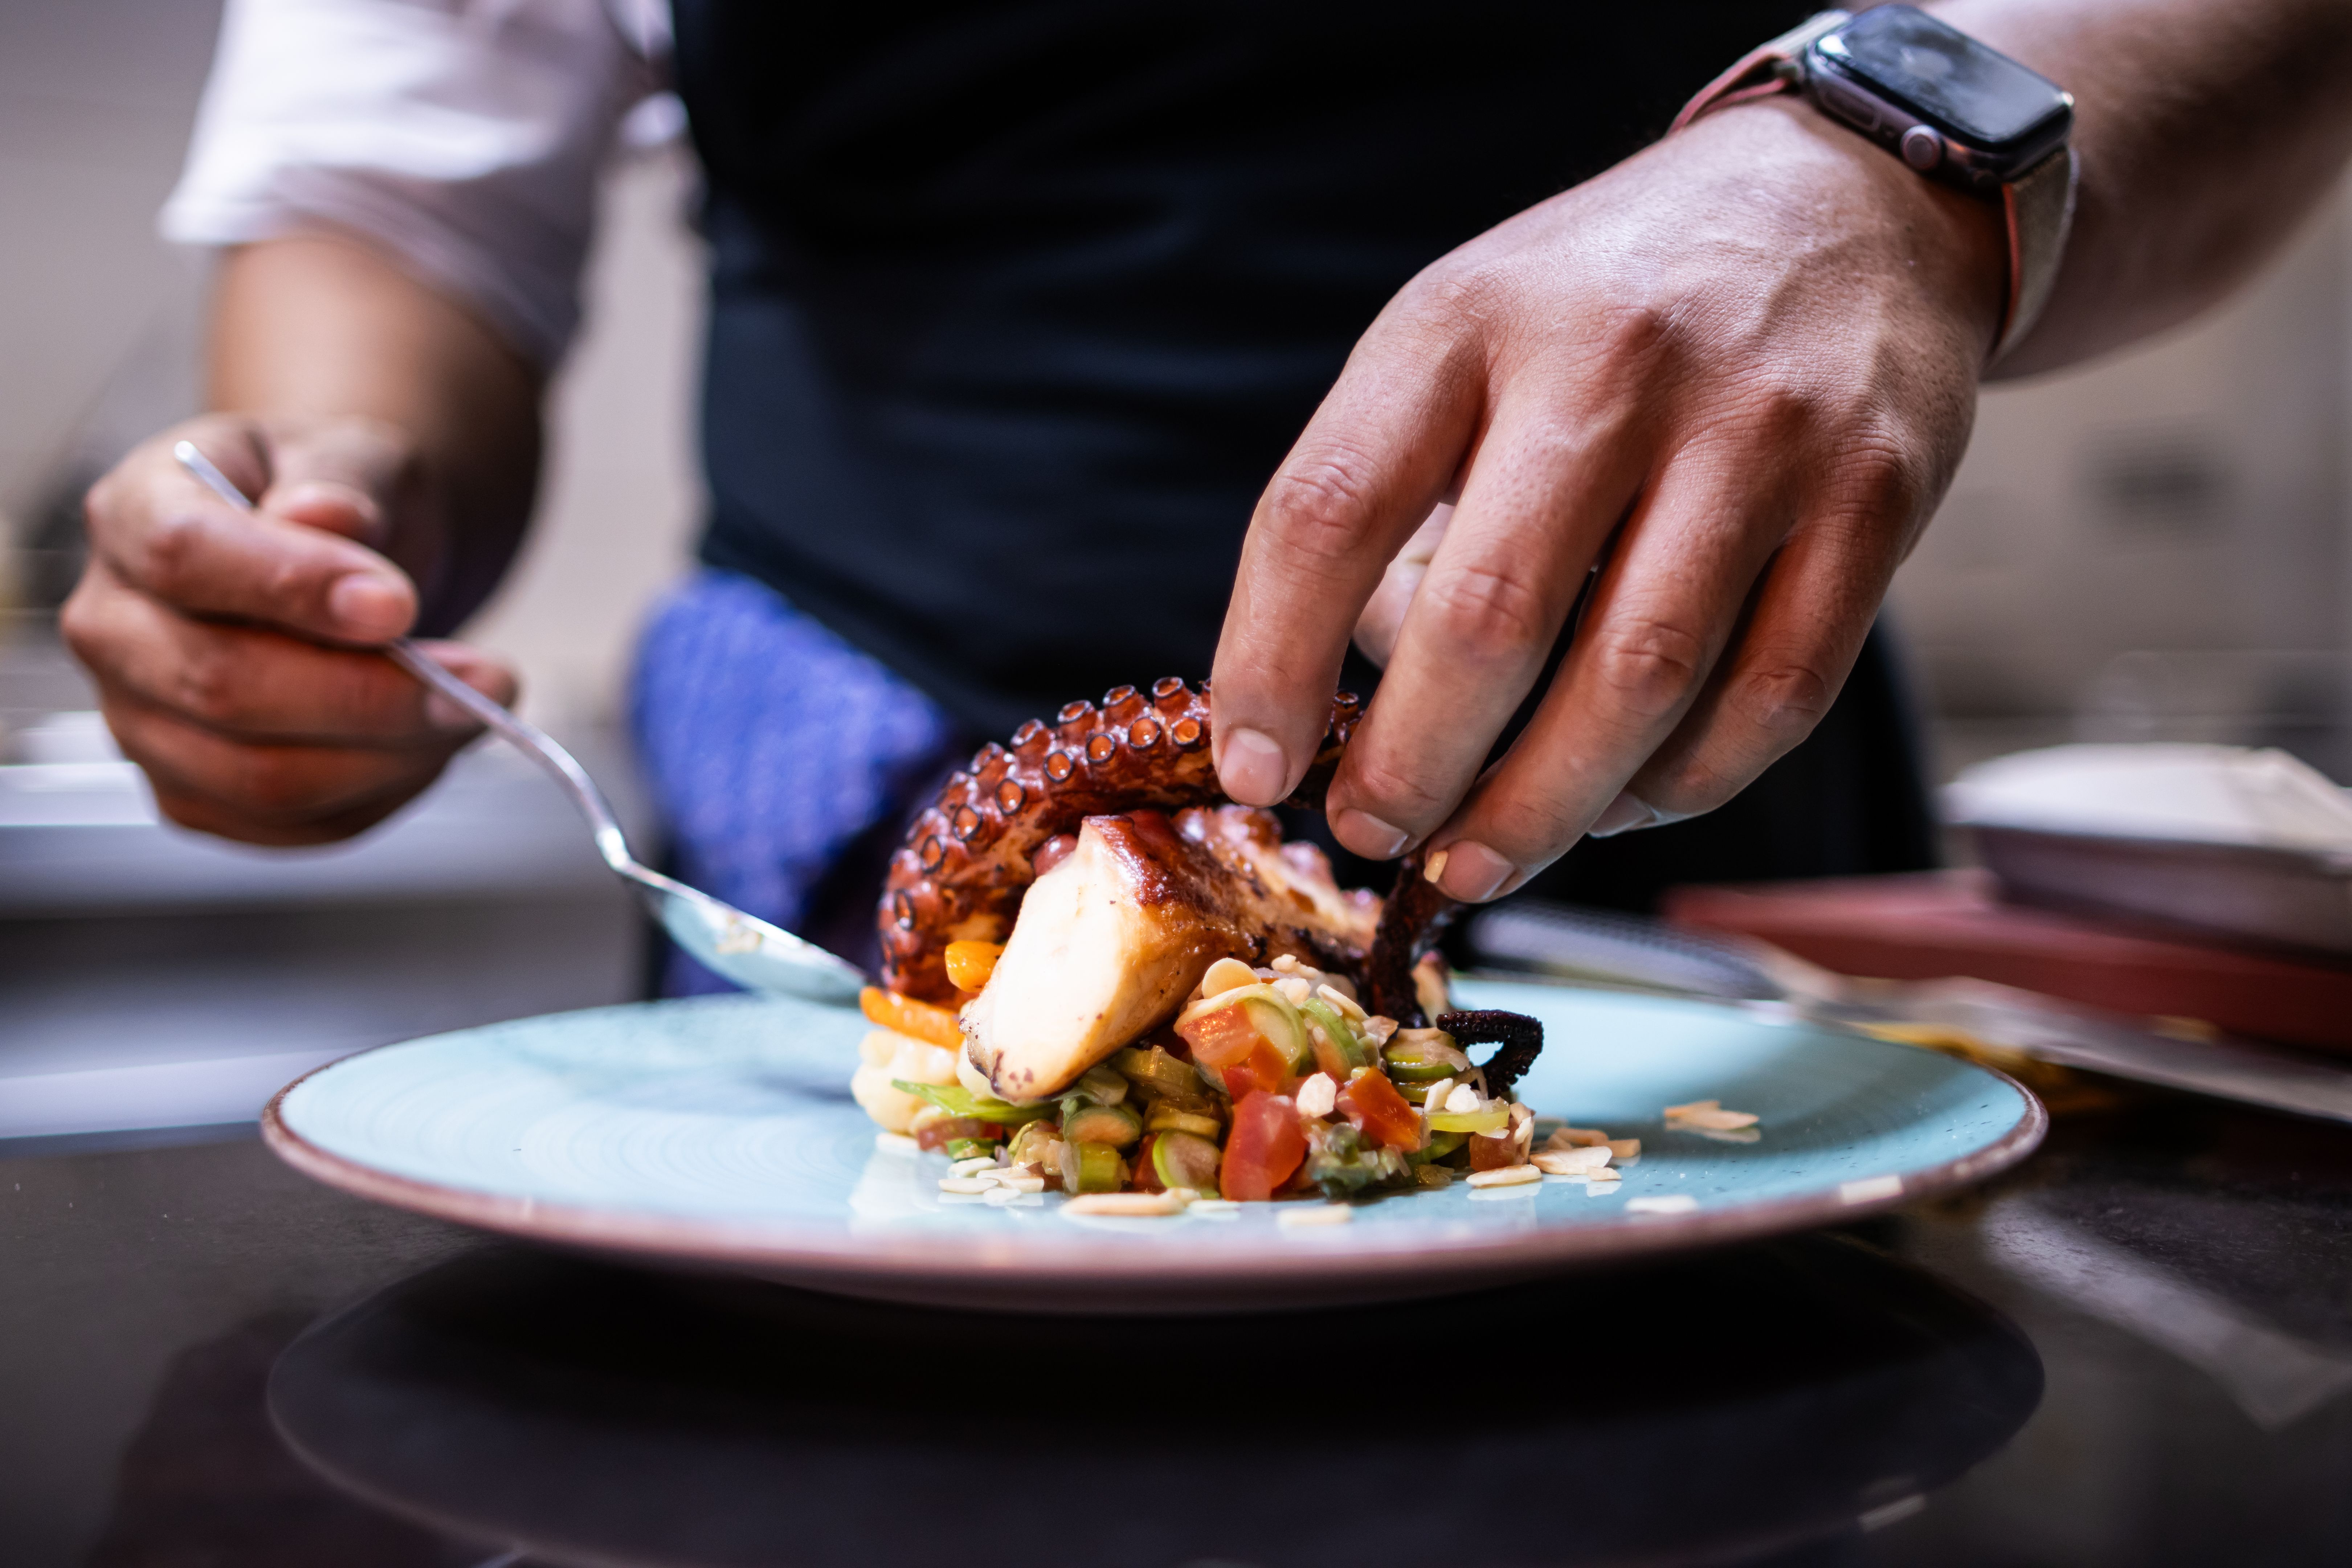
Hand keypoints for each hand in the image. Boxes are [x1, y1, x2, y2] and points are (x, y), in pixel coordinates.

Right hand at [61, 413, 517, 844]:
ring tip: (473, 708)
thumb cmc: (336, 503)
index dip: (294, 586)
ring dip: (393, 754)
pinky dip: (382, 792)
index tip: (399, 603)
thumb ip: (341, 484)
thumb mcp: (350, 457)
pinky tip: (428, 744)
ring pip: (262, 778)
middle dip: (373, 694)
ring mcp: (143, 724)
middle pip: (222, 687)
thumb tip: (324, 517)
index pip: (182, 556)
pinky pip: (293, 826)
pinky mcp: (195, 796)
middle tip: (488, 678)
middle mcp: (114, 628)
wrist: (342, 564)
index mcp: (132, 516)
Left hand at [1211, 99, 2004, 899]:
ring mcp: (1761, 431)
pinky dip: (1679, 786)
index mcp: (1472, 318)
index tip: (1253, 766)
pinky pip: (1768, 696)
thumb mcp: (1465, 342)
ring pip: (1636, 681)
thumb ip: (1396, 509)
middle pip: (1491, 619)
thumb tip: (1362, 709)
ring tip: (1472, 863)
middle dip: (1413, 769)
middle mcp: (1616, 362)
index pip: (1331, 508)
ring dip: (1538, 810)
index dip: (1270, 659)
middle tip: (1371, 835)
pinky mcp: (1872, 500)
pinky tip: (1615, 807)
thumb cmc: (1608, 309)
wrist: (1846, 203)